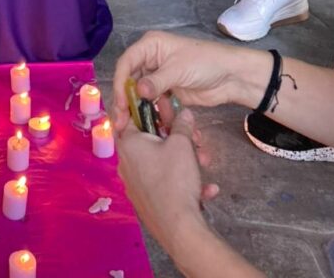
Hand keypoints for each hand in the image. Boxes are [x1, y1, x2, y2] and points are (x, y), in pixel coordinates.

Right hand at [112, 31, 243, 132]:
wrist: (232, 77)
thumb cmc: (206, 62)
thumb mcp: (179, 69)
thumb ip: (156, 81)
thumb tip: (137, 92)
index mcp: (150, 45)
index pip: (127, 63)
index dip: (120, 83)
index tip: (121, 103)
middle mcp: (151, 59)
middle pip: (129, 79)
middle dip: (125, 99)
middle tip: (121, 120)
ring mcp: (159, 76)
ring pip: (140, 93)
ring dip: (137, 108)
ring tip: (131, 126)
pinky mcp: (167, 91)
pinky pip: (153, 103)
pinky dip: (151, 113)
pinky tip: (150, 125)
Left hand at [117, 111, 217, 257]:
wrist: (178, 227)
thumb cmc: (175, 180)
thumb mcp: (182, 144)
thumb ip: (182, 125)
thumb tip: (184, 114)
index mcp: (128, 144)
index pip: (129, 115)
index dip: (147, 107)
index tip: (162, 105)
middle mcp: (127, 163)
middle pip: (150, 140)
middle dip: (175, 137)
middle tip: (194, 136)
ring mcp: (136, 184)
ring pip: (161, 163)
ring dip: (185, 160)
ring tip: (204, 162)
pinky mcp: (147, 201)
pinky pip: (166, 184)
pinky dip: (184, 183)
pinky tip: (206, 189)